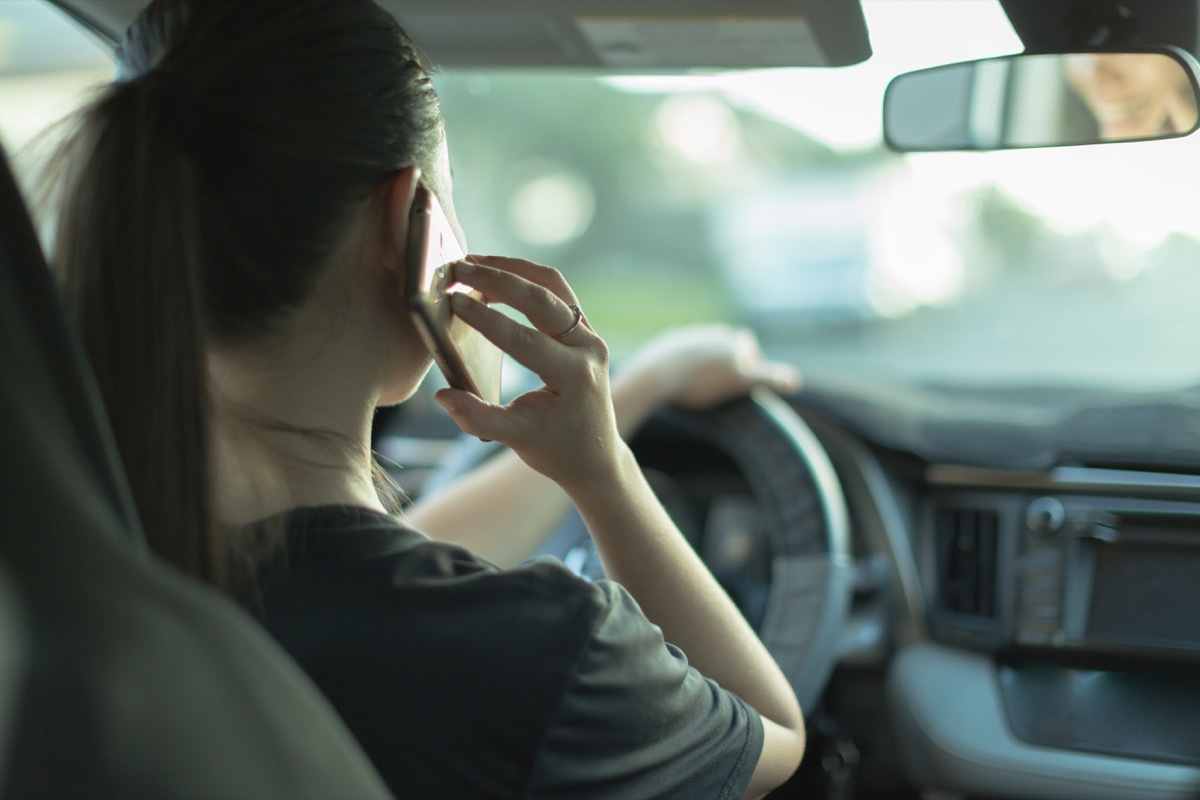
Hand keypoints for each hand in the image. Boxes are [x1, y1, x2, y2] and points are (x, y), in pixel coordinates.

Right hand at [432, 256, 621, 491]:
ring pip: (552, 285)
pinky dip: (525, 278)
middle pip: (543, 299)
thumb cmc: (555, 448)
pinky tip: (495, 276)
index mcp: (575, 376)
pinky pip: (556, 292)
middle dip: (499, 279)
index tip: (454, 301)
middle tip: (460, 267)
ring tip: (474, 263)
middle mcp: (588, 349)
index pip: (525, 339)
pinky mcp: (583, 329)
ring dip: (513, 269)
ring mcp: (590, 335)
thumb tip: (442, 395)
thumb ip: (478, 419)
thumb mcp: (516, 439)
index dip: (487, 320)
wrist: (594, 454)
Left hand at [616, 324, 799, 413]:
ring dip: (706, 360)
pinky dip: (685, 363)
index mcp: (730, 339)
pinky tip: (681, 379)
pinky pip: (681, 352)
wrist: (658, 376)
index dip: (749, 363)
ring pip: (704, 346)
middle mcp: (711, 332)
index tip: (744, 380)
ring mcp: (688, 336)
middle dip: (728, 359)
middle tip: (723, 383)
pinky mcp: (667, 343)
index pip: (748, 346)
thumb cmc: (702, 383)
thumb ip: (769, 379)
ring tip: (702, 382)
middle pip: (726, 344)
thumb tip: (796, 380)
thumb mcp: (740, 384)